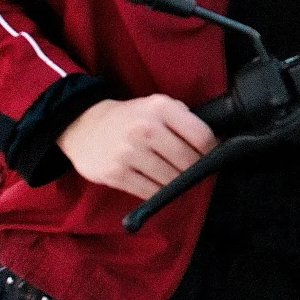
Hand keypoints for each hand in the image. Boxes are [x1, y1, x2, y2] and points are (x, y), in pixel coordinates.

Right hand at [57, 96, 217, 200]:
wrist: (84, 126)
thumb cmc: (130, 118)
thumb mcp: (157, 106)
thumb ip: (184, 119)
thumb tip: (214, 144)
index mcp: (160, 108)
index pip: (201, 136)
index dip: (211, 151)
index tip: (209, 156)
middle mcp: (145, 128)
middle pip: (188, 162)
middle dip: (195, 170)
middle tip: (192, 171)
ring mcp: (129, 152)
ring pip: (171, 180)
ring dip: (177, 183)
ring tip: (173, 177)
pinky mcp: (116, 174)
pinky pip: (151, 192)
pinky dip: (159, 193)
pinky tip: (156, 184)